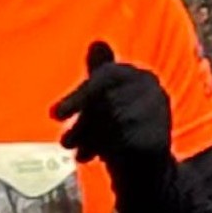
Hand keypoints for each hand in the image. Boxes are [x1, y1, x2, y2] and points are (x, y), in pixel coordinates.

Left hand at [49, 41, 173, 194]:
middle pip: (105, 103)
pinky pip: (119, 144)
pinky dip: (103, 151)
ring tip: (79, 150)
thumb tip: (96, 43)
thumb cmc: (123, 128)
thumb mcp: (107, 98)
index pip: (106, 77)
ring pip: (110, 124)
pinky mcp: (157, 140)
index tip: (54, 115)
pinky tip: (95, 156)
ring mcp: (157, 116)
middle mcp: (154, 91)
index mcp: (142, 76)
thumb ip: (100, 72)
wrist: (150, 169)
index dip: (78, 97)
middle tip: (65, 142)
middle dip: (81, 124)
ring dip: (89, 140)